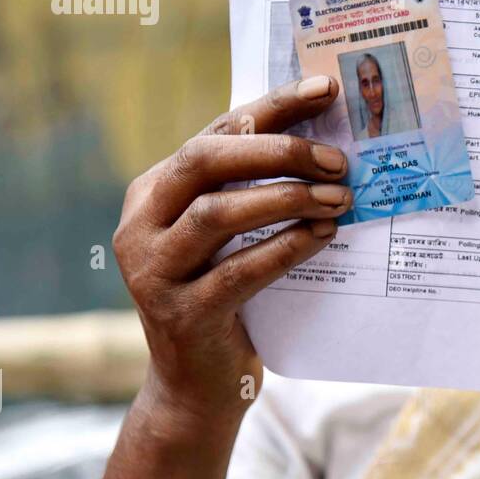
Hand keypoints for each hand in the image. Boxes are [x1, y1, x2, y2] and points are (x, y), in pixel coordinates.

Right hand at [113, 75, 351, 423]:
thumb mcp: (232, 236)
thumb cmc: (227, 297)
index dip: (273, 107)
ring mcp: (153, 270)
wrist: (198, 388)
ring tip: (339, 197)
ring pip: (218, 213)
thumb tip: (328, 141)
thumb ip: (255, 190)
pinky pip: (239, 271)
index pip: (218, 131)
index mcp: (153, 191)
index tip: (326, 90)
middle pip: (206, 160)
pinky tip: (324, 235)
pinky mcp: (180, 313)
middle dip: (279, 151)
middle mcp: (140, 223)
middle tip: (338, 159)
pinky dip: (286, 248)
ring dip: (286, 198)